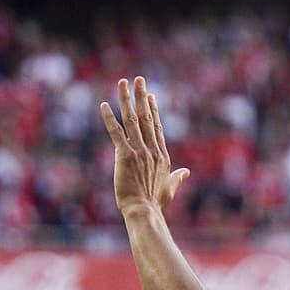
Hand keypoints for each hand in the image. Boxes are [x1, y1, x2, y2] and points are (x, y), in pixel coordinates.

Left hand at [100, 76, 189, 215]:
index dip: (154, 110)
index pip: (157, 127)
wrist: (144, 210)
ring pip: (132, 119)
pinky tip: (103, 105)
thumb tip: (187, 172)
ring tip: (123, 83)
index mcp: (162, 155)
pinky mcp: (125, 156)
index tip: (150, 96)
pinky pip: (116, 133)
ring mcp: (139, 151)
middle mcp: (151, 149)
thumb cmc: (155, 203)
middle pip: (146, 117)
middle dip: (142, 96)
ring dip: (126, 99)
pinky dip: (109, 118)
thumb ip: (178, 178)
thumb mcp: (170, 188)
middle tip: (139, 79)